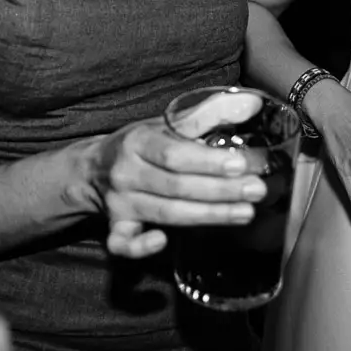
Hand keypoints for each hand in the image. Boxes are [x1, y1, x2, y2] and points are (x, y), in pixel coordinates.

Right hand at [79, 108, 266, 259]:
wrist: (93, 169)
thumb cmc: (141, 145)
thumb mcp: (167, 123)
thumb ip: (209, 114)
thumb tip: (252, 104)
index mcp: (139, 141)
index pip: (174, 154)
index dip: (208, 162)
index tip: (242, 165)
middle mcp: (126, 172)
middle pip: (175, 186)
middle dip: (220, 191)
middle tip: (256, 191)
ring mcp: (119, 202)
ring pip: (164, 212)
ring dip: (207, 215)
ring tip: (245, 213)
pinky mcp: (115, 228)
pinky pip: (123, 243)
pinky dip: (140, 246)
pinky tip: (163, 242)